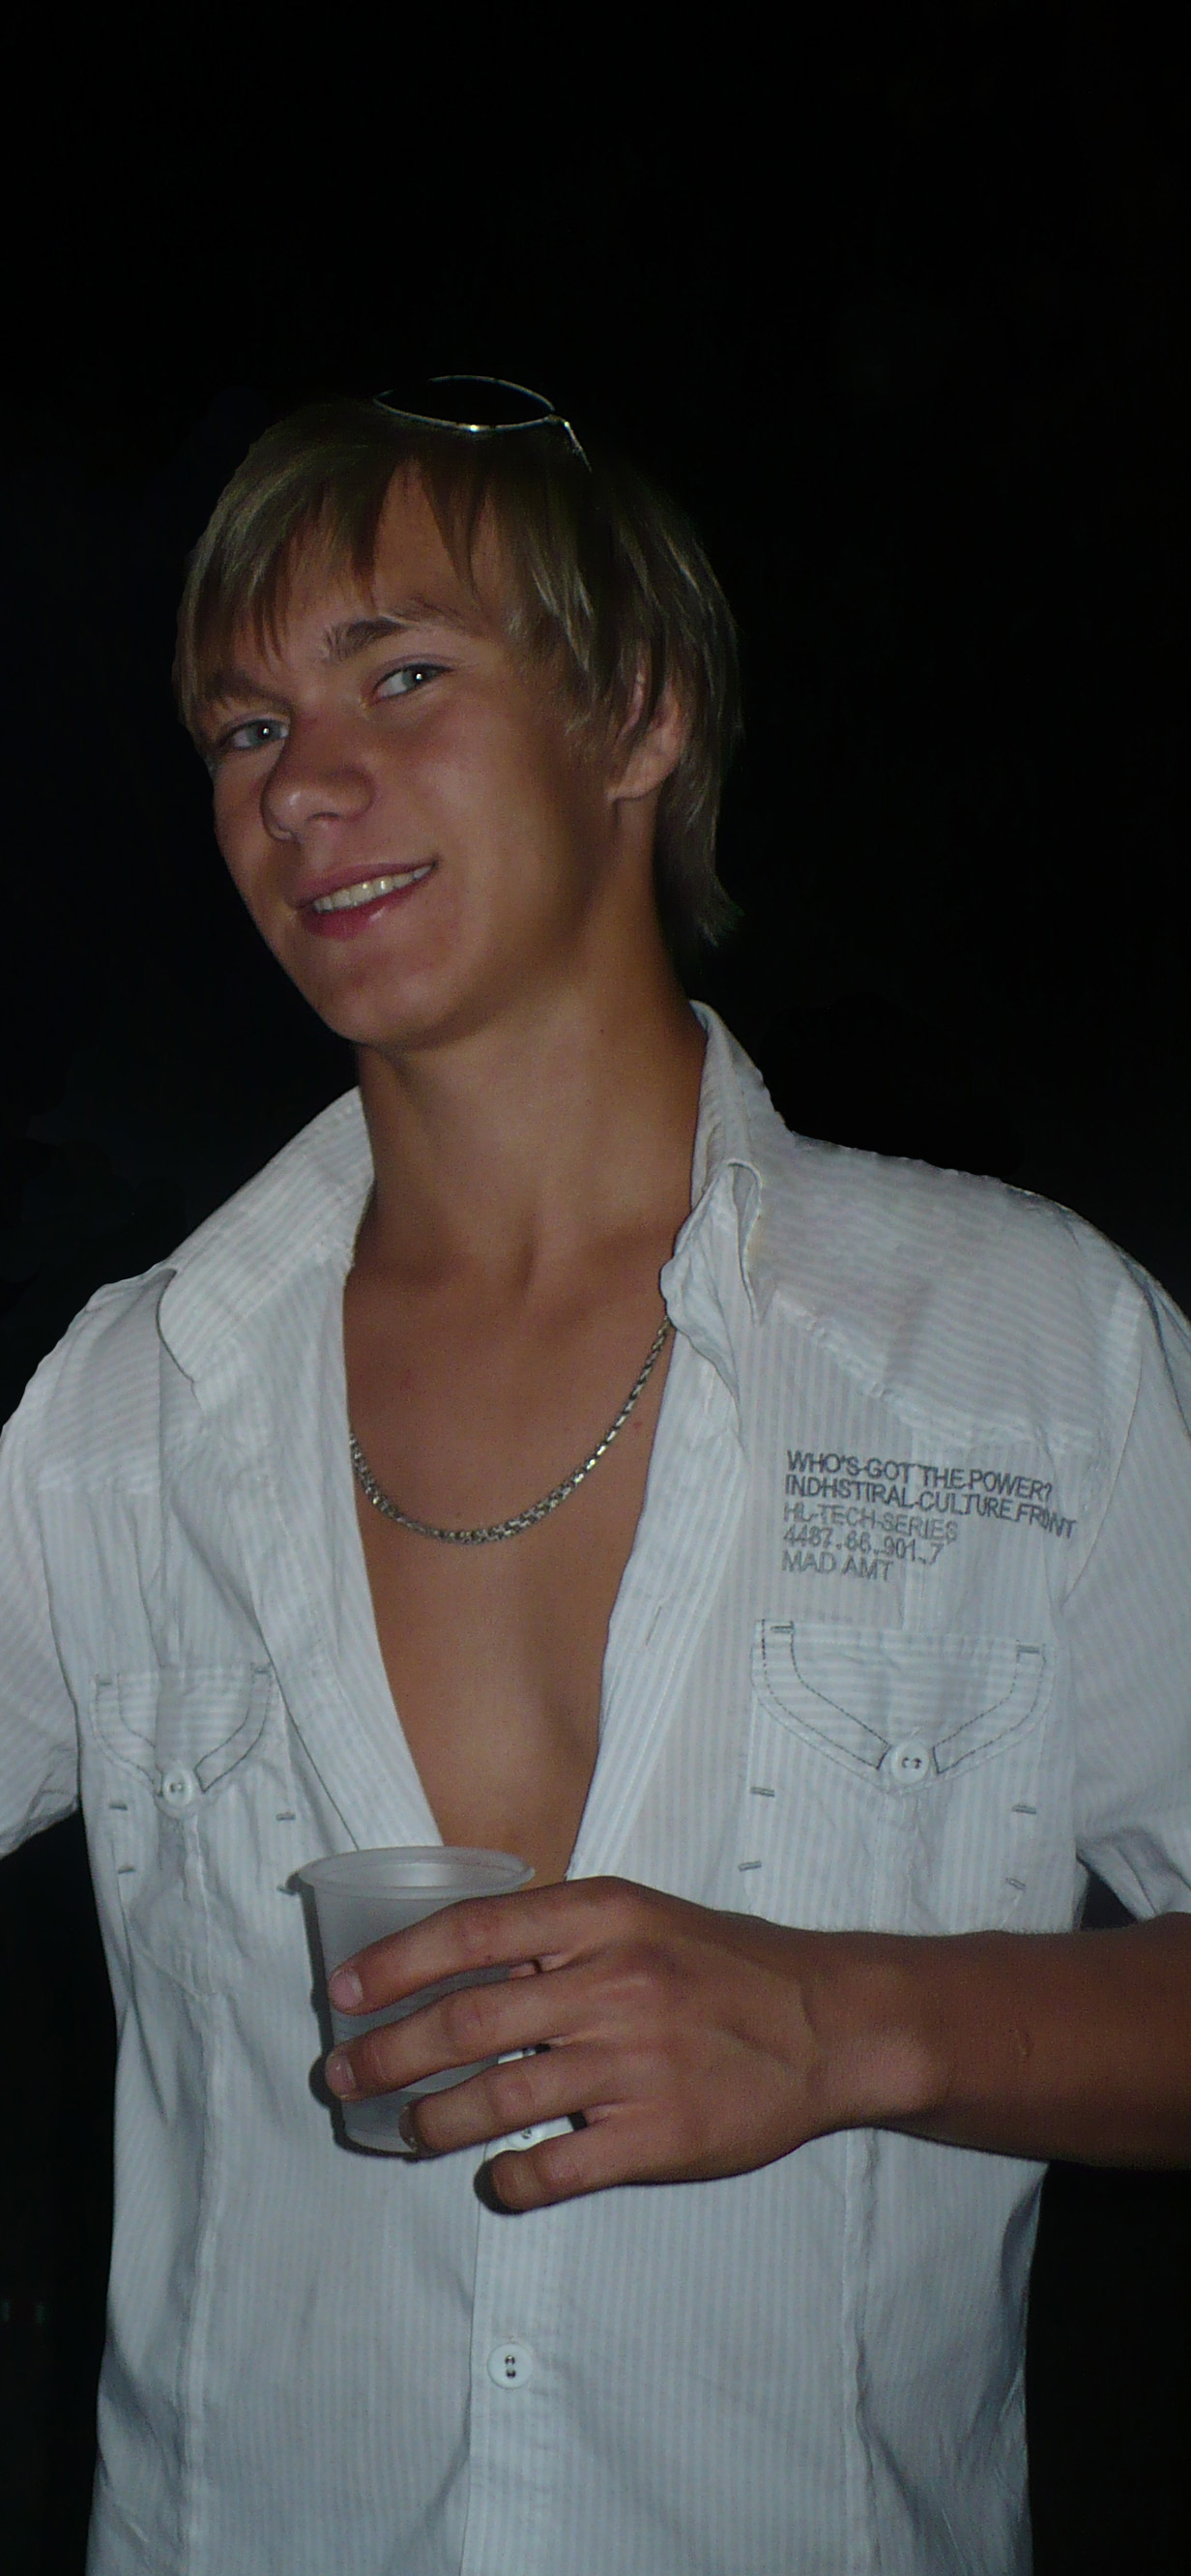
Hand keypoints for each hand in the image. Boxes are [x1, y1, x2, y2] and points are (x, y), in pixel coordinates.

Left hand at [322, 1877, 922, 2209]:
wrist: (828, 2022)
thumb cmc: (721, 1966)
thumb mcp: (641, 1918)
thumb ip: (556, 1938)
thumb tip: (452, 1965)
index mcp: (601, 1917)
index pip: (471, 1933)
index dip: (394, 1963)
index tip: (342, 1991)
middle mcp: (613, 1984)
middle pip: (467, 2023)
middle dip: (387, 2054)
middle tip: (341, 2075)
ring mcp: (636, 2063)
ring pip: (499, 2102)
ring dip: (433, 2121)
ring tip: (408, 2130)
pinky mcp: (659, 2135)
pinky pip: (556, 2168)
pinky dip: (509, 2180)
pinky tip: (493, 2179)